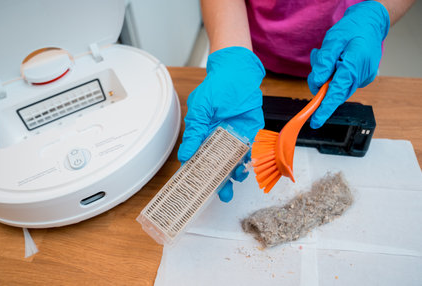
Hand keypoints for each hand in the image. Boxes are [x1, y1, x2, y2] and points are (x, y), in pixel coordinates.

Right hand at [177, 47, 264, 201]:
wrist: (239, 72)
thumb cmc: (216, 87)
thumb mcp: (200, 108)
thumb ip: (194, 132)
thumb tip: (185, 155)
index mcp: (204, 135)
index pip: (199, 159)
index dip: (198, 175)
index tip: (197, 189)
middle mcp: (220, 140)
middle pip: (218, 166)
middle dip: (220, 182)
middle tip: (222, 195)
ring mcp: (236, 138)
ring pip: (235, 161)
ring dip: (236, 173)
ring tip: (236, 180)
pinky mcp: (251, 133)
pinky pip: (251, 151)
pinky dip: (250, 161)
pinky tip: (249, 167)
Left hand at [307, 1, 389, 128]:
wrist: (371, 24)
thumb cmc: (353, 30)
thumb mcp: (333, 40)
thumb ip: (324, 63)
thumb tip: (318, 83)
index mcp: (353, 67)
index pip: (336, 93)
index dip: (324, 108)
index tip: (315, 121)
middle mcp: (359, 77)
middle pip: (332, 92)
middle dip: (320, 82)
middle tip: (319, 59)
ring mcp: (361, 79)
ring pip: (335, 87)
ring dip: (326, 75)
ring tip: (328, 54)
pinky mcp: (360, 78)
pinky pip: (340, 82)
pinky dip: (333, 73)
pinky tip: (335, 59)